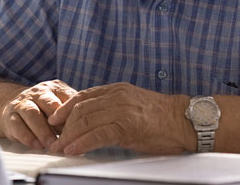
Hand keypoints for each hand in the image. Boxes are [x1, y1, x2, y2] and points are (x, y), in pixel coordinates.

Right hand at [0, 79, 77, 149]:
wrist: (13, 105)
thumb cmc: (43, 108)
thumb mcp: (59, 103)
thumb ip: (71, 111)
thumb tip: (90, 126)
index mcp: (53, 88)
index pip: (65, 97)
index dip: (72, 112)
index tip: (79, 125)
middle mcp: (36, 93)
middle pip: (47, 102)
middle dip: (56, 120)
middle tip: (65, 136)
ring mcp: (22, 104)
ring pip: (31, 114)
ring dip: (42, 131)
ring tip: (51, 145)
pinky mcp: (10, 118)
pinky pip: (17, 126)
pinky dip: (27, 137)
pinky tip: (36, 145)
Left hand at [47, 82, 190, 154]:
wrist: (185, 121)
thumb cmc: (161, 117)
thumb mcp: (132, 104)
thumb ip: (113, 106)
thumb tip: (93, 119)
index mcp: (116, 89)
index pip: (82, 96)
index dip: (64, 109)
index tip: (54, 120)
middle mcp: (116, 96)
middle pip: (80, 109)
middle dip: (63, 126)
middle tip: (54, 139)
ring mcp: (121, 110)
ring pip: (85, 121)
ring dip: (69, 136)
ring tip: (60, 148)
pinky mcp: (127, 126)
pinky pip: (97, 135)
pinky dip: (82, 143)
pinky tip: (74, 150)